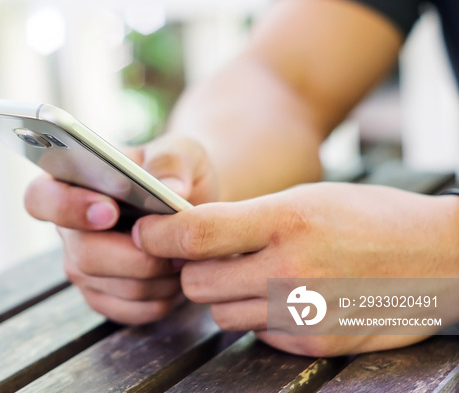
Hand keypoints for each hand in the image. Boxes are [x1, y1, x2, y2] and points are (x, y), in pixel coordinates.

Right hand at [25, 135, 217, 323]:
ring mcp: (81, 268)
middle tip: (173, 247)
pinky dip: (162, 299)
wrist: (193, 206)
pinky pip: (130, 310)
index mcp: (69, 183)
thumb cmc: (176, 172)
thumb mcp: (181, 152)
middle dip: (134, 256)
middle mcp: (67, 230)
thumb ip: (171, 162)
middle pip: (83, 255)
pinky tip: (177, 278)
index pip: (41, 198)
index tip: (109, 211)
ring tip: (184, 257)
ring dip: (157, 277)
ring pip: (113, 287)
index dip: (67, 208)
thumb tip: (170, 189)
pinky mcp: (103, 298)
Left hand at [132, 182, 458, 354]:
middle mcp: (291, 269)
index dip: (159, 235)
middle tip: (209, 257)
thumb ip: (246, 220)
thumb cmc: (369, 218)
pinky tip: (287, 296)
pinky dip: (258, 316)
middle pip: (196, 283)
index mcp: (286, 220)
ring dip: (225, 296)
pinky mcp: (313, 344)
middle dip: (193, 270)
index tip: (146, 233)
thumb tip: (187, 238)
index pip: (196, 233)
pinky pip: (254, 333)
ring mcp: (302, 313)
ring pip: (220, 314)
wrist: (440, 259)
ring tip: (257, 274)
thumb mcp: (306, 199)